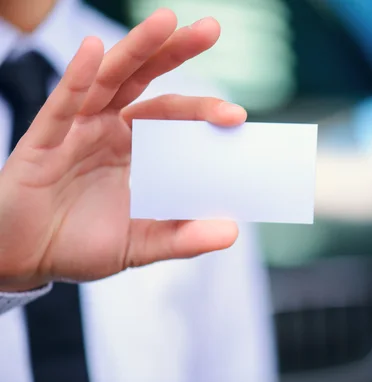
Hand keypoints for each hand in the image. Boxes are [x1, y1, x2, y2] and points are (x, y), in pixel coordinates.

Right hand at [0, 10, 244, 290]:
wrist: (27, 260)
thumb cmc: (80, 245)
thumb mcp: (140, 244)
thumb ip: (181, 237)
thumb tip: (231, 233)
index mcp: (135, 149)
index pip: (173, 116)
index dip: (202, 110)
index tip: (237, 116)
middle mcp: (108, 130)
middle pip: (145, 81)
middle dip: (175, 52)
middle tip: (210, 29)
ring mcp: (76, 130)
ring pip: (108, 80)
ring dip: (136, 49)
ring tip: (165, 21)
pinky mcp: (44, 141)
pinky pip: (62, 104)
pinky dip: (77, 77)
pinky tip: (95, 50)